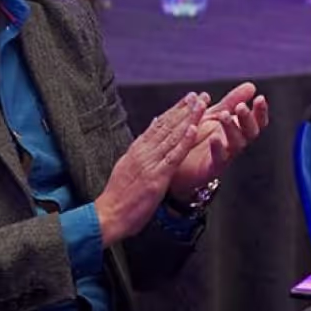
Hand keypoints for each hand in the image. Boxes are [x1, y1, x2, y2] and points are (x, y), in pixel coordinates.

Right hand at [96, 94, 208, 242]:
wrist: (108, 215)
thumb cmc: (120, 196)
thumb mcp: (127, 167)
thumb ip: (139, 150)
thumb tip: (149, 131)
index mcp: (136, 150)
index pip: (157, 125)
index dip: (174, 111)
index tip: (187, 99)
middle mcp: (143, 152)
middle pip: (166, 126)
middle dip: (184, 109)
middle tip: (199, 95)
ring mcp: (150, 163)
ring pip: (172, 136)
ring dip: (188, 118)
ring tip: (201, 104)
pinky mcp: (156, 177)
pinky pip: (173, 156)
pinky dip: (184, 141)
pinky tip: (194, 128)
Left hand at [170, 82, 269, 201]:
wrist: (178, 164)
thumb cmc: (198, 137)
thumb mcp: (215, 115)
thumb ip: (232, 101)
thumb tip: (251, 86)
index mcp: (238, 129)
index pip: (256, 121)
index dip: (260, 111)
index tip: (260, 98)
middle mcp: (235, 143)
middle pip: (250, 132)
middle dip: (247, 119)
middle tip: (241, 107)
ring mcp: (226, 156)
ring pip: (236, 144)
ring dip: (232, 129)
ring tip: (225, 115)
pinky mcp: (212, 168)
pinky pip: (219, 159)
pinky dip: (218, 148)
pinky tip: (214, 137)